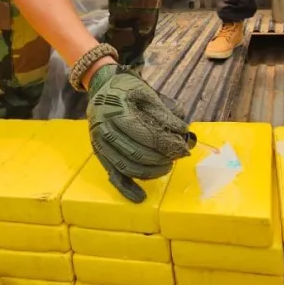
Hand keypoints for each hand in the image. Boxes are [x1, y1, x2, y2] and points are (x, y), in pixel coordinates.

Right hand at [86, 64, 194, 201]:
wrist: (102, 87)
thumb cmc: (128, 89)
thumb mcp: (147, 93)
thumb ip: (164, 112)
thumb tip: (183, 132)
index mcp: (115, 111)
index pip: (145, 134)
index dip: (167, 143)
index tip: (183, 147)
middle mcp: (103, 129)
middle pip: (137, 153)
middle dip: (162, 158)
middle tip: (178, 156)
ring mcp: (99, 145)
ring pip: (127, 167)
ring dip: (150, 171)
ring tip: (167, 166)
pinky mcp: (100, 155)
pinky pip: (113, 175)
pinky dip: (126, 188)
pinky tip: (140, 197)